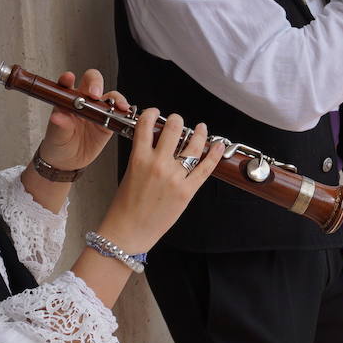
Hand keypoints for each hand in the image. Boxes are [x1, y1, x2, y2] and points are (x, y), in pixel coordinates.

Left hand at [36, 69, 127, 172]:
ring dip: (116, 98)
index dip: (68, 78)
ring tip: (117, 105)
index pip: (67, 83)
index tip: (68, 79)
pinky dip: (124, 111)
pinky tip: (125, 113)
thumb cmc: (58, 143)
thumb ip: (60, 124)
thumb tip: (57, 116)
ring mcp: (97, 109)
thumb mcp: (56, 135)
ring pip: (110, 95)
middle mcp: (83, 100)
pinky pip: (119, 113)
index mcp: (67, 100)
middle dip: (95, 83)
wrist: (67, 161)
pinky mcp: (108, 121)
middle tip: (95, 94)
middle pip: (92, 81)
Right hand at [96, 109, 221, 252]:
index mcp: (139, 158)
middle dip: (176, 120)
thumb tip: (156, 143)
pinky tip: (217, 146)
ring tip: (200, 128)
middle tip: (177, 120)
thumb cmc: (125, 206)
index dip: (152, 113)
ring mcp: (174, 177)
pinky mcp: (187, 190)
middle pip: (173, 129)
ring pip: (192, 145)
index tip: (155, 112)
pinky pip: (205, 168)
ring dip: (198, 132)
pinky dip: (213, 155)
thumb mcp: (129, 173)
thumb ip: (143, 156)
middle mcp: (158, 164)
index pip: (146, 124)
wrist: (129, 230)